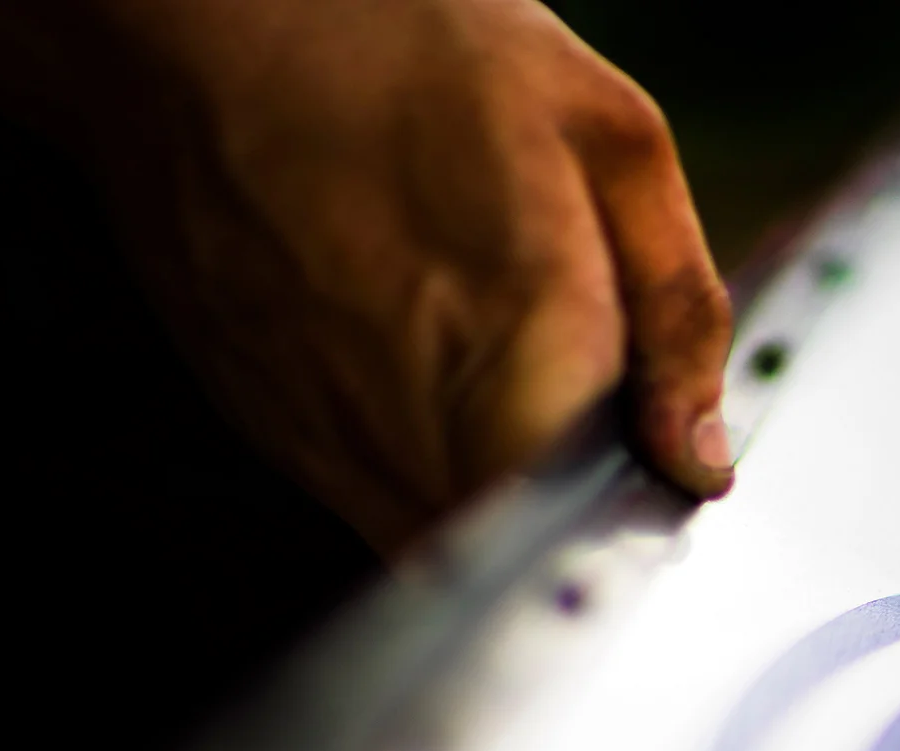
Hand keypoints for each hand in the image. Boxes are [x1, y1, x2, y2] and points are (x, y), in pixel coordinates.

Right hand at [0, 0, 734, 549]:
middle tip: (571, 388)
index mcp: (525, 343)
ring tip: (478, 347)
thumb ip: (680, 314)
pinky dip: (417, 457)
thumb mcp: (608, 139)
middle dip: (571, 500)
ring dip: (491, 485)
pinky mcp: (271, 436)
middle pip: (528, 550)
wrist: (201, 26)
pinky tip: (413, 348)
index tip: (650, 466)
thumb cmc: (394, 48)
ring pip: (447, 541)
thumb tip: (699, 456)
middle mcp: (415, 418)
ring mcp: (328, 440)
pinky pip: (375, 498)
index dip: (639, 514)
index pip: (606, 532)